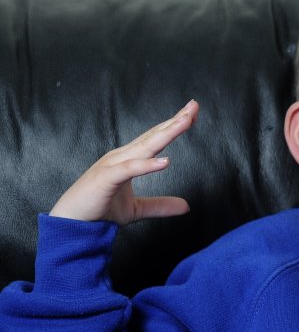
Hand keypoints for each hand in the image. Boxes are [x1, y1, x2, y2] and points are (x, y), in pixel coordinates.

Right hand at [49, 100, 198, 224]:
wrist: (71, 226)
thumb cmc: (98, 212)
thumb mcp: (137, 209)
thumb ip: (160, 205)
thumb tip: (186, 206)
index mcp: (127, 160)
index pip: (154, 139)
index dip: (173, 126)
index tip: (192, 114)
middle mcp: (120, 157)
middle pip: (152, 136)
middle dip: (174, 121)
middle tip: (194, 106)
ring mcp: (112, 166)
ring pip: (144, 146)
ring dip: (166, 133)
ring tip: (186, 121)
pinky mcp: (106, 179)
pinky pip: (128, 169)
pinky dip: (146, 165)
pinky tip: (165, 161)